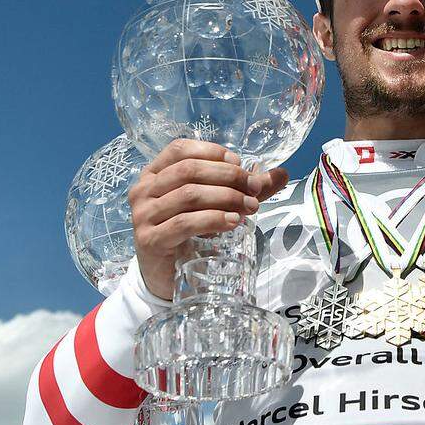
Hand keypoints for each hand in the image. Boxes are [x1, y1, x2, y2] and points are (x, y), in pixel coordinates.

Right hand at [128, 138, 289, 299]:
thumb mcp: (214, 204)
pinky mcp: (149, 240)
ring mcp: (143, 215)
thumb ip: (243, 188)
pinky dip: (213, 219)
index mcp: (154, 173)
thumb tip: (281, 173)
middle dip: (228, 177)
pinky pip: (184, 223)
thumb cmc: (189, 233)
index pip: (181, 149)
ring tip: (250, 207)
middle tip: (254, 190)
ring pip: (189, 195)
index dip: (213, 152)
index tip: (240, 164)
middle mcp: (143, 190)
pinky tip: (233, 222)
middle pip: (189, 171)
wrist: (165, 275)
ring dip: (226, 198)